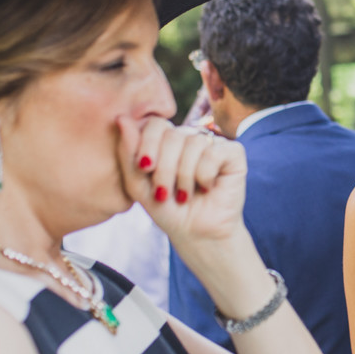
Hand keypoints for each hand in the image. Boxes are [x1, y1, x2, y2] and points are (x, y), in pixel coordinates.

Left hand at [117, 116, 246, 247]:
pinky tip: (207, 187)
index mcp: (166, 140)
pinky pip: (214, 153)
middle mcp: (190, 137)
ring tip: (186, 195)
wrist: (197, 234)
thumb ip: (128, 153)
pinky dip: (205, 175)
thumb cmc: (167, 210)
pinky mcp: (233, 153)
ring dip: (185, 177)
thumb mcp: (138, 185)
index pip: (156, 123)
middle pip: (173, 135)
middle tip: (164, 193)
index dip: (148, 143)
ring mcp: (212, 143)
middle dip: (165, 169)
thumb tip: (121, 119)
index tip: (145, 169)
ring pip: (194, 144)